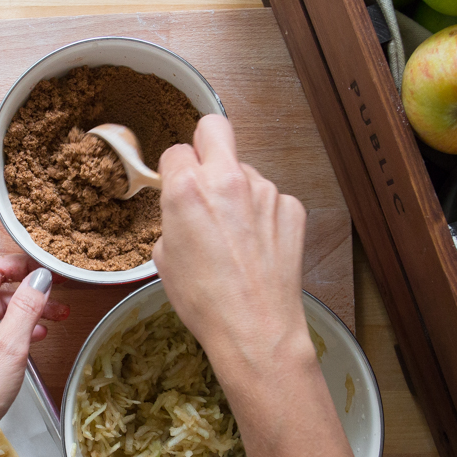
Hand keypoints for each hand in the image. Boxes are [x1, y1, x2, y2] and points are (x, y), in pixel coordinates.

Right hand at [153, 114, 310, 372]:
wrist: (254, 329)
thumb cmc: (204, 302)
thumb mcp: (164, 259)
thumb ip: (173, 219)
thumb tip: (183, 210)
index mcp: (187, 190)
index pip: (176, 151)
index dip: (174, 170)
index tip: (177, 186)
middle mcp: (227, 180)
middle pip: (215, 127)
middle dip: (206, 143)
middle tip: (205, 175)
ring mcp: (265, 191)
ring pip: (245, 171)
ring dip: (237, 192)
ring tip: (235, 237)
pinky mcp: (291, 207)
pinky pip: (271, 199)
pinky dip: (263, 216)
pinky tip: (257, 248)